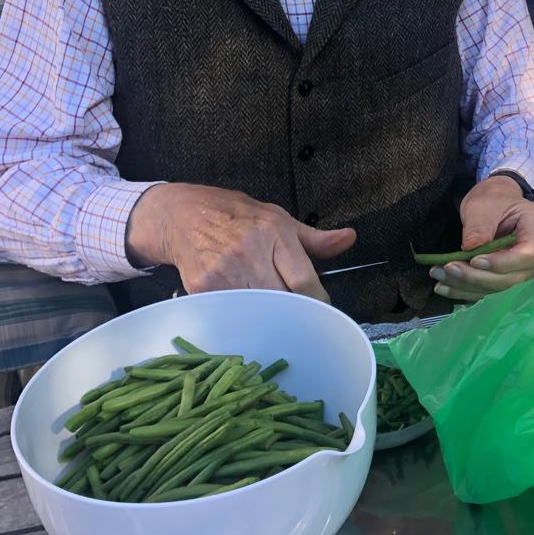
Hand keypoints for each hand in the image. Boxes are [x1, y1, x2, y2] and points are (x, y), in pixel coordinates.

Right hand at [125, 182, 355, 301]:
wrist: (184, 215)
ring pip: (259, 312)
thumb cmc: (238, 217)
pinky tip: (247, 313)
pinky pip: (232, 314)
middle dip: (295, 312)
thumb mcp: (279, 218)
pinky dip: (242, 318)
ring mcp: (224, 272)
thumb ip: (315, 238)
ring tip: (275, 317)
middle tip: (300, 318)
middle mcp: (250, 252)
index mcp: (274, 233)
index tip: (321, 309)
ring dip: (270, 319)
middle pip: (284, 301)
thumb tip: (349, 239)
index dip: (317, 301)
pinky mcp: (203, 288)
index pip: (304, 280)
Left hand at [431, 175, 533, 301]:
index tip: (474, 260)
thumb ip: (480, 225)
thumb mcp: (486, 203)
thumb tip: (470, 248)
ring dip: (466, 286)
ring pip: (498, 288)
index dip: (502, 263)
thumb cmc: (496, 198)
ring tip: (438, 276)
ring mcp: (525, 270)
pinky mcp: (509, 278)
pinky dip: (466, 291)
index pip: (528, 255)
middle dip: (477, 277)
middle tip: (447, 268)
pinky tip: (444, 287)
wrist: (499, 203)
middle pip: (512, 277)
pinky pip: (489, 290)